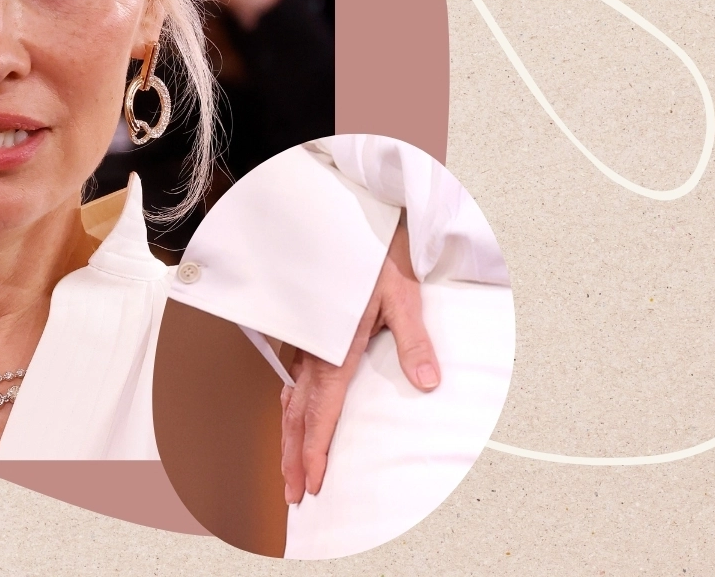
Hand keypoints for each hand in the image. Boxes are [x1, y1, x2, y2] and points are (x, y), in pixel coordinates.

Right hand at [278, 215, 438, 502]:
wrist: (348, 218)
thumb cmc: (376, 257)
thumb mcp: (404, 297)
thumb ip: (414, 342)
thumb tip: (427, 383)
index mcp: (335, 350)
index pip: (320, 414)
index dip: (314, 453)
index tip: (311, 486)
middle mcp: (311, 351)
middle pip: (295, 415)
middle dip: (292, 458)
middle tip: (293, 495)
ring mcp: (302, 341)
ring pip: (287, 399)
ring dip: (287, 436)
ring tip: (286, 468)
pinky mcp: (302, 330)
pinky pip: (289, 377)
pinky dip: (287, 407)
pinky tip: (290, 414)